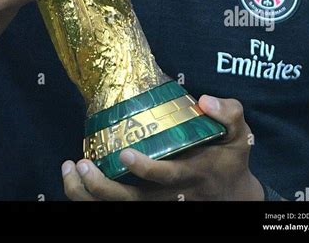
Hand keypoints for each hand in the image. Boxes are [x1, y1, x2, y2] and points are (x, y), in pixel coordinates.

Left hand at [62, 95, 263, 200]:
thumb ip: (229, 114)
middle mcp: (170, 196)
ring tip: (69, 169)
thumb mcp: (239, 136)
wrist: (234, 196)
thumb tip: (205, 100)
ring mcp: (156, 204)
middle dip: (104, 188)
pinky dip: (90, 198)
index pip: (166, 177)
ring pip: (118, 209)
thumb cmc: (230, 159)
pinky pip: (115, 209)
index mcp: (192, 176)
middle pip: (132, 202)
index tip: (125, 153)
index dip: (145, 169)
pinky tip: (74, 180)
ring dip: (88, 194)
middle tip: (82, 165)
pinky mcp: (146, 206)